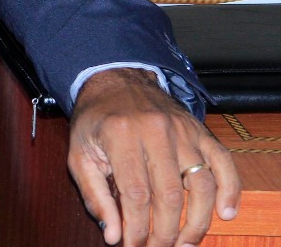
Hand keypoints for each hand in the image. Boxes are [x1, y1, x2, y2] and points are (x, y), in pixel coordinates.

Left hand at [68, 67, 240, 246]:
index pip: (135, 193)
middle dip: (165, 232)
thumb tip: (112, 236)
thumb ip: (94, 196)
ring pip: (201, 184)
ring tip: (185, 244)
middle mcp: (155, 131)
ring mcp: (182, 130)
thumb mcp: (80, 154)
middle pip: (169, 194)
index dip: (136, 227)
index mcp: (119, 134)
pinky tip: (225, 214)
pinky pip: (224, 163)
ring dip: (197, 222)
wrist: (116, 80)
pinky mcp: (200, 131)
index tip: (133, 246)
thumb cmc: (96, 121)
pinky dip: (230, 190)